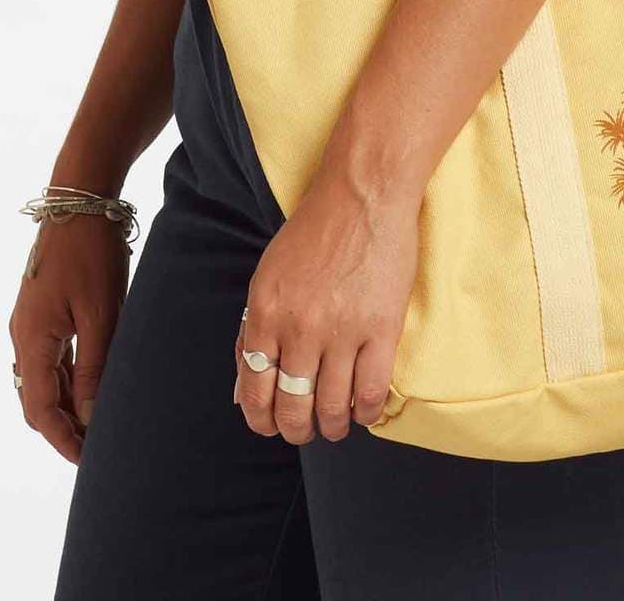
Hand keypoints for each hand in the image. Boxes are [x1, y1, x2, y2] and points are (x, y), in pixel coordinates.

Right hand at [9, 215, 130, 464]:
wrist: (80, 200)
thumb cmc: (93, 254)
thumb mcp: (101, 314)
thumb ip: (94, 368)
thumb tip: (90, 417)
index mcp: (31, 339)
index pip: (39, 409)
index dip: (63, 439)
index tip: (87, 461)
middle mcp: (22, 334)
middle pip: (35, 398)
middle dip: (62, 427)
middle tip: (95, 449)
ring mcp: (29, 321)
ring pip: (42, 378)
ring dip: (64, 403)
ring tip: (96, 422)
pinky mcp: (41, 309)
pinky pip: (49, 356)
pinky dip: (66, 378)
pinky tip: (90, 384)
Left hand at [233, 171, 418, 443]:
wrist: (362, 193)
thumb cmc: (314, 231)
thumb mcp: (267, 275)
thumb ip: (251, 331)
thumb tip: (242, 391)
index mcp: (265, 312)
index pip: (254, 389)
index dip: (261, 419)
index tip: (270, 426)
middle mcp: (299, 327)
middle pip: (292, 408)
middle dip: (296, 430)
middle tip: (304, 430)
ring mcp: (342, 330)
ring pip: (332, 408)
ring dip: (332, 426)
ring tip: (336, 424)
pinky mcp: (381, 329)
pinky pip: (370, 393)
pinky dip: (365, 412)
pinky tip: (363, 410)